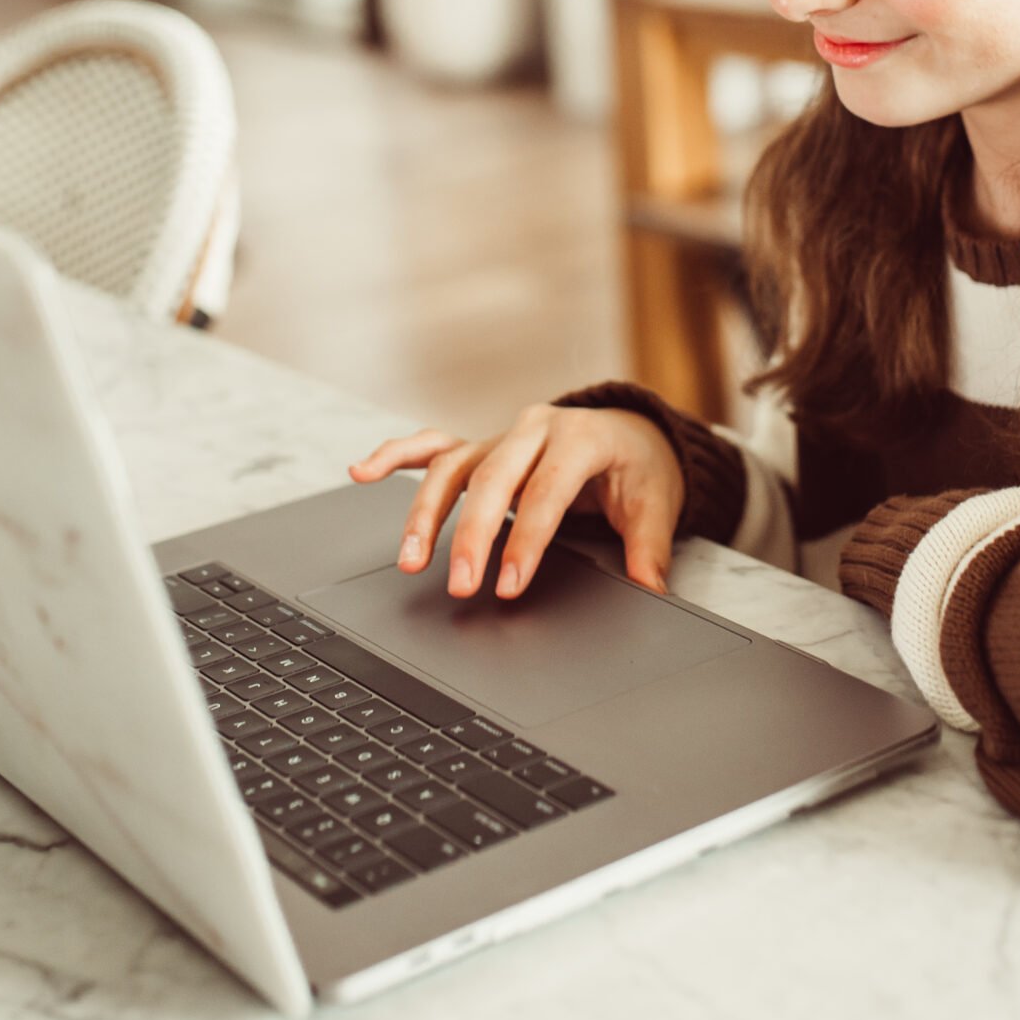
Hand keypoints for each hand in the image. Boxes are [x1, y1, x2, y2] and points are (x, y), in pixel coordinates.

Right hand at [346, 405, 684, 600]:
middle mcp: (535, 429)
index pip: (546, 493)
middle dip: (471, 536)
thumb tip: (651, 590)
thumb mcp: (657, 503)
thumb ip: (649, 548)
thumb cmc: (638, 466)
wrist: (631, 430)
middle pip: (493, 480)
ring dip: (426, 513)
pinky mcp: (482, 446)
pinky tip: (363, 472)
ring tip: (410, 560)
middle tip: (461, 585)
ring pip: (453, 467)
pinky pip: (433, 447)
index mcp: (580, 438)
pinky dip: (395, 456)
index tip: (510, 584)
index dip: (527, 540)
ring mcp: (503, 436)